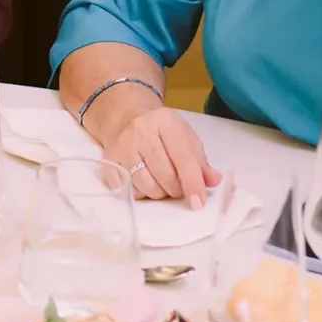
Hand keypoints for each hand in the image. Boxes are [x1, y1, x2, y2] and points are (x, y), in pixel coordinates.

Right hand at [98, 103, 221, 209]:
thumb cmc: (162, 132)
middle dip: (176, 190)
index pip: (183, 158)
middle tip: (179, 187)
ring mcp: (122, 147)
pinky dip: (140, 193)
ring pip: (146, 187)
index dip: (193, 183)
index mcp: (165, 122)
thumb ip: (200, 161)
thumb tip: (213, 181)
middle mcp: (141, 132)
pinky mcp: (109, 161)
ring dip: (159, 193)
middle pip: (165, 176)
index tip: (199, 203)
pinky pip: (128, 191)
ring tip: (162, 183)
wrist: (126, 119)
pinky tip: (144, 182)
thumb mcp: (185, 138)